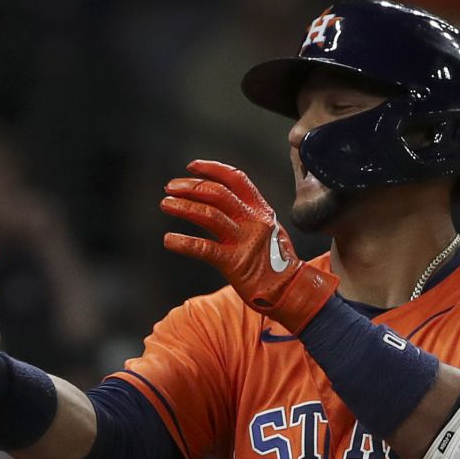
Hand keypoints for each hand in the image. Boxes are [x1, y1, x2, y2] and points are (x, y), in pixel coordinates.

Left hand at [161, 159, 336, 332]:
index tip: (192, 167)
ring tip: (165, 204)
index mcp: (261, 210)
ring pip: (208, 215)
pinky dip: (182, 242)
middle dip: (190, 186)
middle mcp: (254, 220)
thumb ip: (249, 216)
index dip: (212, 169)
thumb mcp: (269, 230)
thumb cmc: (277, 263)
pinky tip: (168, 240)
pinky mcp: (235, 263)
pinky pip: (203, 248)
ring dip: (183, 207)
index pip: (235, 179)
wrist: (293, 291)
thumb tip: (222, 204)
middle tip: (170, 187)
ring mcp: (245, 241)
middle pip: (217, 193)